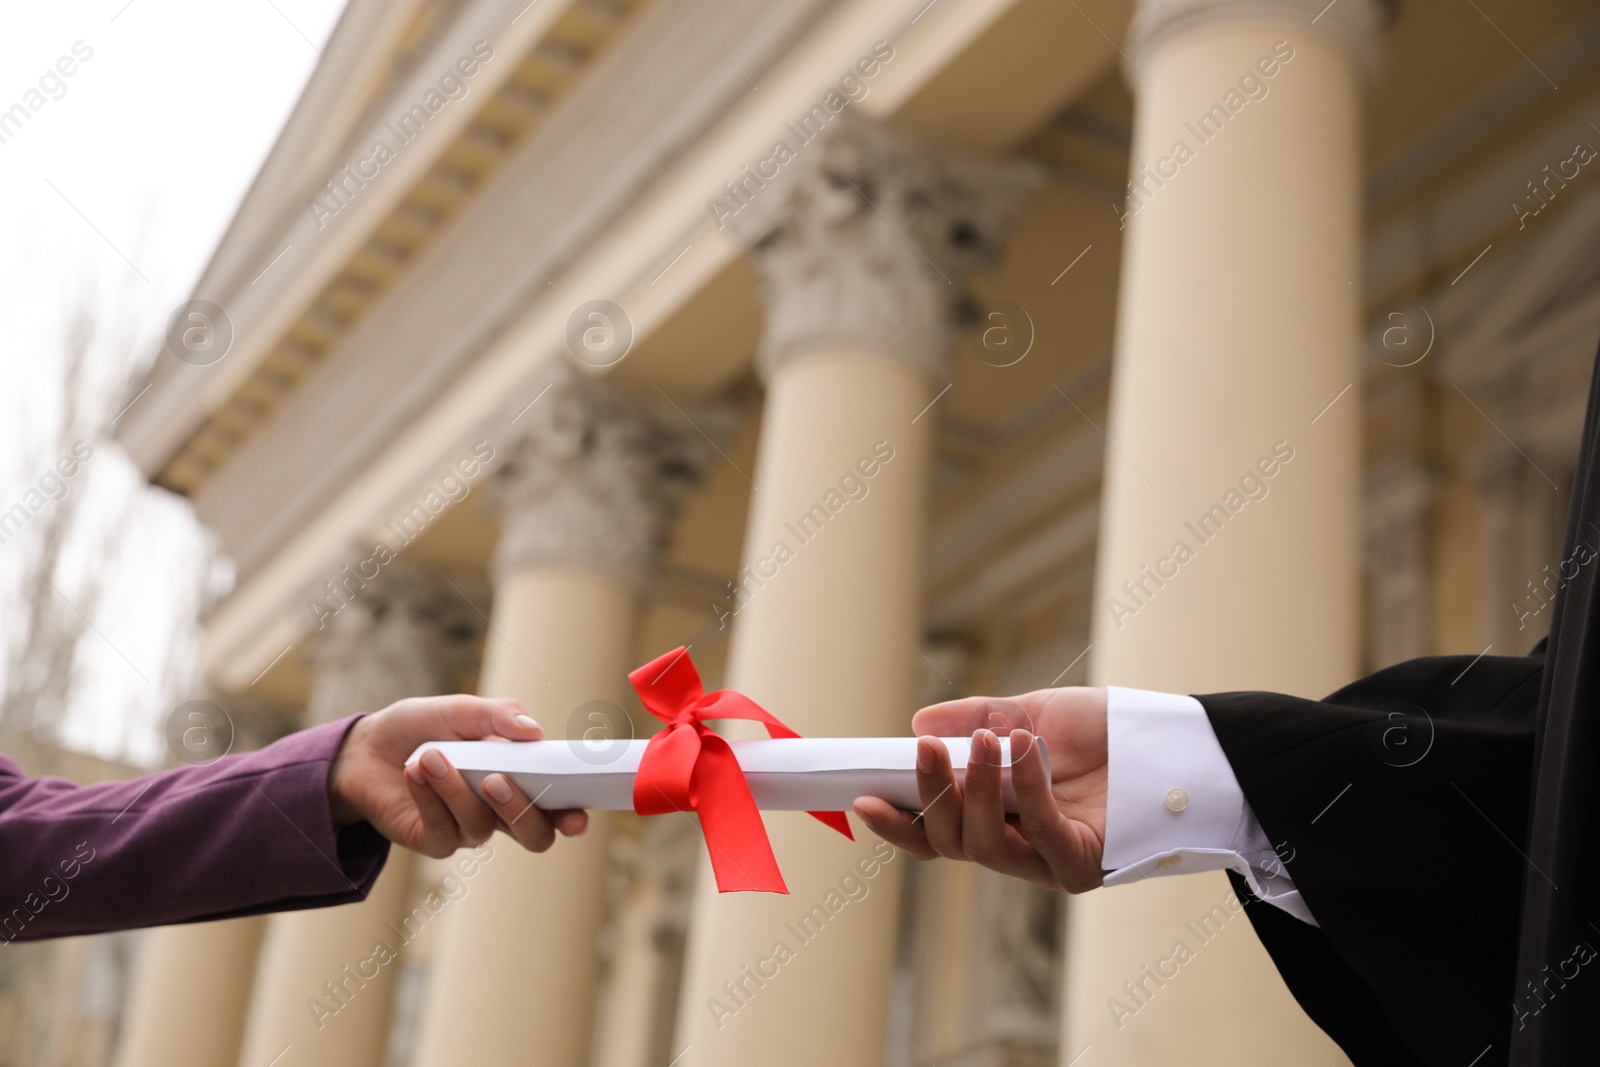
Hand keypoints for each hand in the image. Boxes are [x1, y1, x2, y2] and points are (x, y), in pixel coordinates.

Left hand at [327, 695, 587, 858]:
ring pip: (481, 828)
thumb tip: (535, 731)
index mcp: (521, 779)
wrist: (367, 748)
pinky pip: (442, 830)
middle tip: (496, 779)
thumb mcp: (461, 710)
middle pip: (535, 836)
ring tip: (431, 755)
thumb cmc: (423, 727)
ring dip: (456, 790)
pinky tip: (415, 771)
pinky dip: (429, 797)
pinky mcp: (433, 840)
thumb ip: (499, 715)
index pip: (559, 806)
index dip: (574, 815)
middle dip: (522, 811)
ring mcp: (467, 829)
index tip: (577, 814)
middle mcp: (500, 811)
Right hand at [851, 687, 1107, 892]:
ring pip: (985, 844)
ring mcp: (1047, 861)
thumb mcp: (1030, 713)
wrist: (1170, 739)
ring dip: (976, 790)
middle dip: (931, 796)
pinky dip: (1025, 788)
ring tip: (986, 741)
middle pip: (951, 842)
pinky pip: (1039, 831)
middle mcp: (1016, 847)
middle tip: (924, 750)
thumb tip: (918, 722)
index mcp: (995, 817)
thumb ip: (975, 720)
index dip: (897, 823)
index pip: (935, 833)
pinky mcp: (1082, 863)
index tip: (861, 798)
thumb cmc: (1104, 731)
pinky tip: (1024, 749)